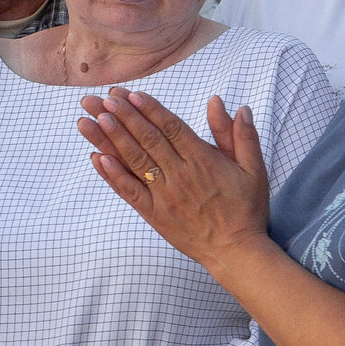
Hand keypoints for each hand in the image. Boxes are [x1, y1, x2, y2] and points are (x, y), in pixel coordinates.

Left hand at [78, 90, 271, 270]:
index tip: (129, 94)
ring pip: (133, 161)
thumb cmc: (246, 209)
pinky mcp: (154, 214)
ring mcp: (164, 195)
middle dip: (122, 117)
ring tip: (91, 119)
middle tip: (101, 99)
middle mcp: (180, 175)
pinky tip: (96, 157)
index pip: (171, 127)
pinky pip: (129, 191)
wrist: (236, 251)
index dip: (148, 109)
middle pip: (147, 139)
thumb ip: (240, 135)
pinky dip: (112, 174)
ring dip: (110, 139)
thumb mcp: (253, 169)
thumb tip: (230, 104)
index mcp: (203, 160)